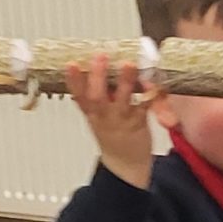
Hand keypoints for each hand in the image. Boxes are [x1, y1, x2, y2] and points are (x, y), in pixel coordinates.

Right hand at [65, 52, 153, 189]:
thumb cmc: (111, 133)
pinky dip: (149, 95)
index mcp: (91, 113)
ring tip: (128, 64)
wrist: (126, 165)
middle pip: (97, 97)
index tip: (71, 65)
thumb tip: (89, 66)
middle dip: (97, 76)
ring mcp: (123, 120)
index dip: (74, 80)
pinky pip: (145, 107)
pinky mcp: (141, 123)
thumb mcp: (95, 116)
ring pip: (123, 100)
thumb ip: (92, 95)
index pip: (78, 96)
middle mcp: (105, 116)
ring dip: (125, 81)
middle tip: (99, 57)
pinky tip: (151, 82)